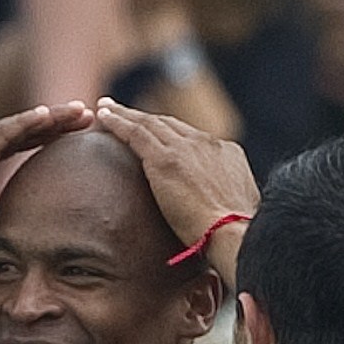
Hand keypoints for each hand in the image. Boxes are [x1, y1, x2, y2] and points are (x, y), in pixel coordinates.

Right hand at [0, 101, 95, 259]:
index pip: (17, 142)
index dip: (45, 136)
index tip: (72, 133)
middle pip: (23, 129)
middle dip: (56, 122)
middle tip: (87, 116)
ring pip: (20, 125)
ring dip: (53, 117)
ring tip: (82, 111)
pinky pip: (6, 131)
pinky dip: (30, 122)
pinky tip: (52, 115)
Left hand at [90, 98, 257, 247]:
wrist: (235, 235)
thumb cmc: (238, 236)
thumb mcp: (240, 208)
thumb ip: (224, 198)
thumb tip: (217, 210)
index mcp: (227, 153)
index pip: (192, 138)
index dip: (169, 134)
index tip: (156, 135)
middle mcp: (206, 143)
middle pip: (168, 124)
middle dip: (144, 117)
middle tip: (122, 111)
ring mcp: (185, 148)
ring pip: (149, 123)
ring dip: (125, 114)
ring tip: (106, 108)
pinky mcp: (164, 159)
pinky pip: (135, 134)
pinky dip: (117, 123)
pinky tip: (103, 118)